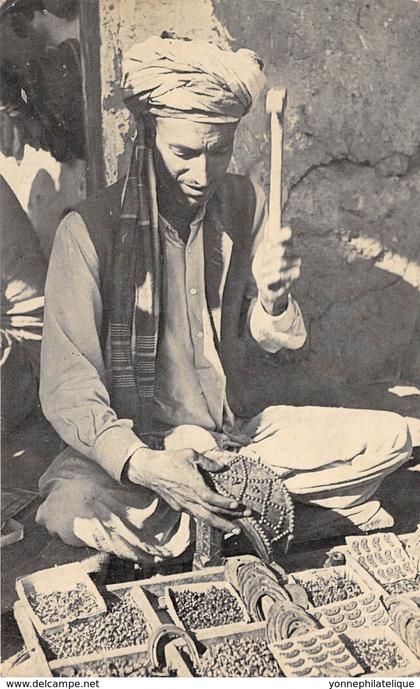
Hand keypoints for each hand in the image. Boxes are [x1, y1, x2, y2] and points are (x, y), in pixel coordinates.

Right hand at [126, 447, 249, 533]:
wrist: (150, 470)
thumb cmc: (170, 460)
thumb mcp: (191, 454)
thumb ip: (208, 462)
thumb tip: (222, 467)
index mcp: (193, 485)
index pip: (211, 499)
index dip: (225, 503)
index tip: (238, 505)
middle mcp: (189, 498)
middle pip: (211, 514)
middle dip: (229, 519)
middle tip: (244, 522)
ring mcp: (184, 505)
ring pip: (204, 518)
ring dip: (221, 524)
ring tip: (235, 529)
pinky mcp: (179, 507)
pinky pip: (197, 515)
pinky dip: (209, 520)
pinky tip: (218, 521)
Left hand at [259, 226, 300, 315]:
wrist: (266, 287)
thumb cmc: (265, 266)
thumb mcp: (263, 250)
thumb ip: (268, 237)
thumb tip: (270, 223)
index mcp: (287, 242)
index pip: (287, 233)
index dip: (276, 238)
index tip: (266, 245)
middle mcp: (294, 252)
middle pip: (282, 249)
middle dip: (268, 257)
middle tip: (263, 263)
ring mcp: (296, 264)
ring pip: (280, 263)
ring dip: (267, 269)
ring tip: (264, 272)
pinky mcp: (295, 276)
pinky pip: (279, 275)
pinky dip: (268, 279)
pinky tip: (266, 280)